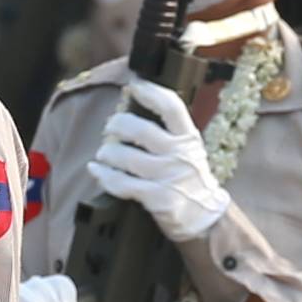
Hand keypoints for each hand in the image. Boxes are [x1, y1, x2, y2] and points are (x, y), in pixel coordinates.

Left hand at [84, 82, 231, 239]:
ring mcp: (169, 177)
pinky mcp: (157, 198)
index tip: (134, 86)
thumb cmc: (191, 178)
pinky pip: (121, 183)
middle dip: (118, 124)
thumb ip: (170, 132)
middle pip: (141, 130)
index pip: (171, 107)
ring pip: (126, 157)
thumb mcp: (190, 149)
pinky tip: (96, 170)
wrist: (205, 216)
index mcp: (189, 138)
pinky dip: (104, 175)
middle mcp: (180, 155)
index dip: (151, 92)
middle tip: (109, 126)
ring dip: (107, 152)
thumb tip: (137, 105)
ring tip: (103, 153)